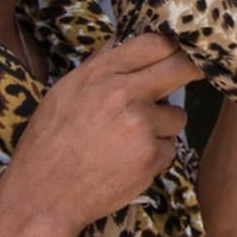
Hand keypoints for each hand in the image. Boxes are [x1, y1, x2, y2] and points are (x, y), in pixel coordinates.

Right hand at [0, 33, 202, 234]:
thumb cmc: (48, 144)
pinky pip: (169, 148)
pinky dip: (155, 156)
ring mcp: (140, 125)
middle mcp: (122, 94)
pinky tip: (127, 163)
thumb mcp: (63, 93)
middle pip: (180, 68)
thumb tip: (119, 41)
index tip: (178, 53)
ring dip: (163, 127)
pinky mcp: (151, 156)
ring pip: (177, 116)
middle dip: (190, 71)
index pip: (153, 43)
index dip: (171, 47)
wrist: (43, 195)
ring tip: (130, 141)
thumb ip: (97, 67)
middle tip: (193, 75)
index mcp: (99, 74)